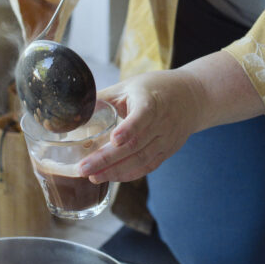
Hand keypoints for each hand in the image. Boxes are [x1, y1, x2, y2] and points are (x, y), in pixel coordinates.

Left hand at [78, 52, 264, 183]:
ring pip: (141, 159)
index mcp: (152, 100)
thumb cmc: (155, 88)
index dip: (129, 129)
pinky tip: (111, 177)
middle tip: (84, 169)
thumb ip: (104, 98)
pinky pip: (148, 166)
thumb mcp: (130, 85)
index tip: (113, 140)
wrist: (192, 96)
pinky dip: (129, 174)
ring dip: (116, 171)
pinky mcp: (167, 151)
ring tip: (93, 177)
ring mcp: (167, 139)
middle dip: (108, 159)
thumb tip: (72, 110)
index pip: (143, 116)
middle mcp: (163, 122)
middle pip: (136, 144)